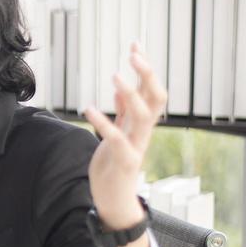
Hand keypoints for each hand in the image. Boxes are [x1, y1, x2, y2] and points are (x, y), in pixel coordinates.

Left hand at [83, 43, 166, 227]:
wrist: (114, 202)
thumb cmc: (115, 167)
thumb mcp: (118, 134)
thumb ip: (122, 114)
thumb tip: (121, 89)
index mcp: (142, 125)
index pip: (152, 90)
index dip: (146, 68)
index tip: (136, 44)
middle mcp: (144, 133)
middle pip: (157, 98)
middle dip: (148, 74)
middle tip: (134, 53)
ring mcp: (136, 147)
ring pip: (144, 116)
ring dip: (132, 94)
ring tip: (116, 75)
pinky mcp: (124, 162)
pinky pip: (117, 139)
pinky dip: (104, 122)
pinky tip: (88, 108)